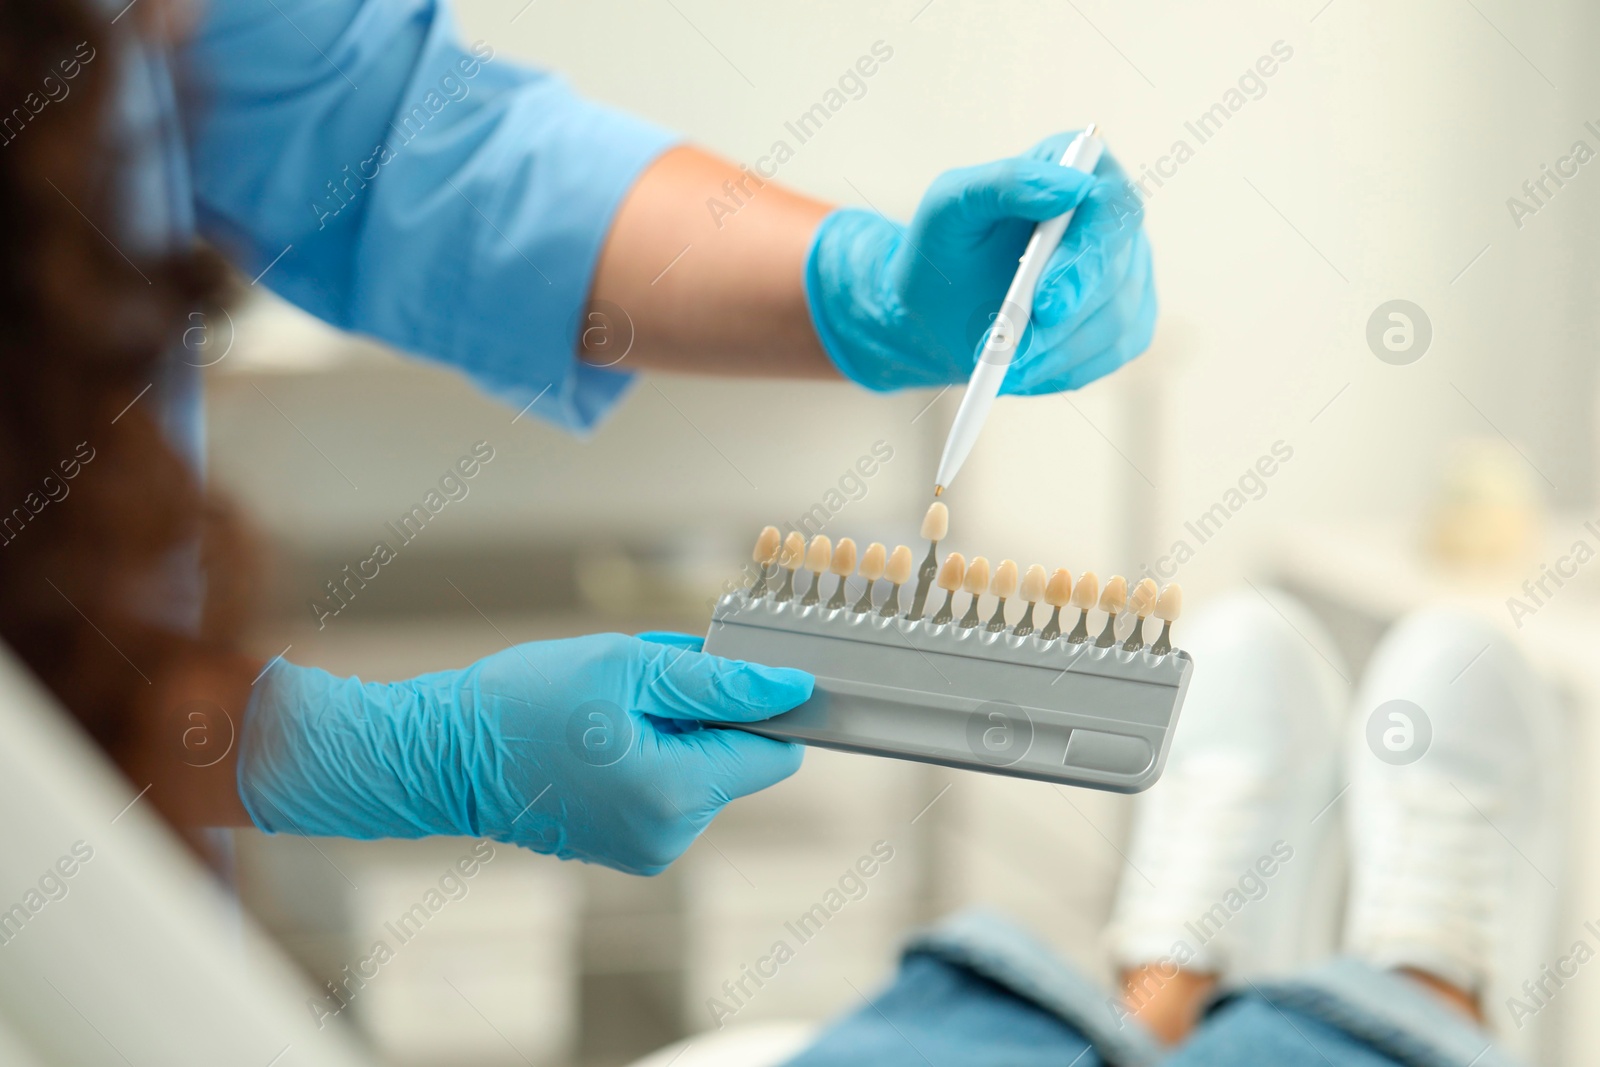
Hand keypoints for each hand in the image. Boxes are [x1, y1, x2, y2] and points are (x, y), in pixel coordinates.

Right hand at [239, 632, 811, 874]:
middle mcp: (670, 835)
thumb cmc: (521, 703)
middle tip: (639, 685)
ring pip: (705, 774)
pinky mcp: (629, 848)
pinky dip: (652, 757)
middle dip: (706, 715)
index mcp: (675, 792)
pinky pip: (671, 791)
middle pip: (738, 762)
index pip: (774, 751)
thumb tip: (789, 688)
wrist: (439, 754)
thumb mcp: (626, 667)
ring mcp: (648, 850)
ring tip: (610, 712)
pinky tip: (601, 739)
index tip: (723, 672)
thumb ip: (717, 682)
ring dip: (676, 732)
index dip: (762, 705)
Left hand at [805, 131, 1155, 393]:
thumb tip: (1072, 188)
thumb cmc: (944, 247)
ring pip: (1115, 320)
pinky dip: (1063, 369)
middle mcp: (1114, 221)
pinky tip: (1022, 372)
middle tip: (1015, 351)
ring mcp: (1126, 273)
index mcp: (1082, 170)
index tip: (1045, 301)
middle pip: (1119, 271)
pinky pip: (1110, 354)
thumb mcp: (952, 204)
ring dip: (1056, 352)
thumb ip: (1007, 182)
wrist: (937, 309)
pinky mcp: (1125, 322)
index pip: (1113, 208)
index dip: (1088, 257)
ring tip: (1002, 368)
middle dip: (1066, 320)